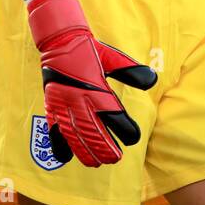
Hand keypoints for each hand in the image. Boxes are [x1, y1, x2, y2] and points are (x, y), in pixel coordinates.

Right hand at [27, 0, 157, 165]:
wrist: (60, 40)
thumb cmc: (88, 50)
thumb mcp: (112, 58)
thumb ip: (131, 71)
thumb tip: (152, 80)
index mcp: (96, 88)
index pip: (113, 116)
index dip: (125, 129)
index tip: (133, 138)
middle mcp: (80, 99)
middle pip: (94, 132)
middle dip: (105, 148)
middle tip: (114, 159)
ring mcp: (64, 104)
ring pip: (75, 135)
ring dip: (85, 151)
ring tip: (95, 163)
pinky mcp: (53, 105)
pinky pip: (55, 129)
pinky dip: (59, 144)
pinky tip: (65, 157)